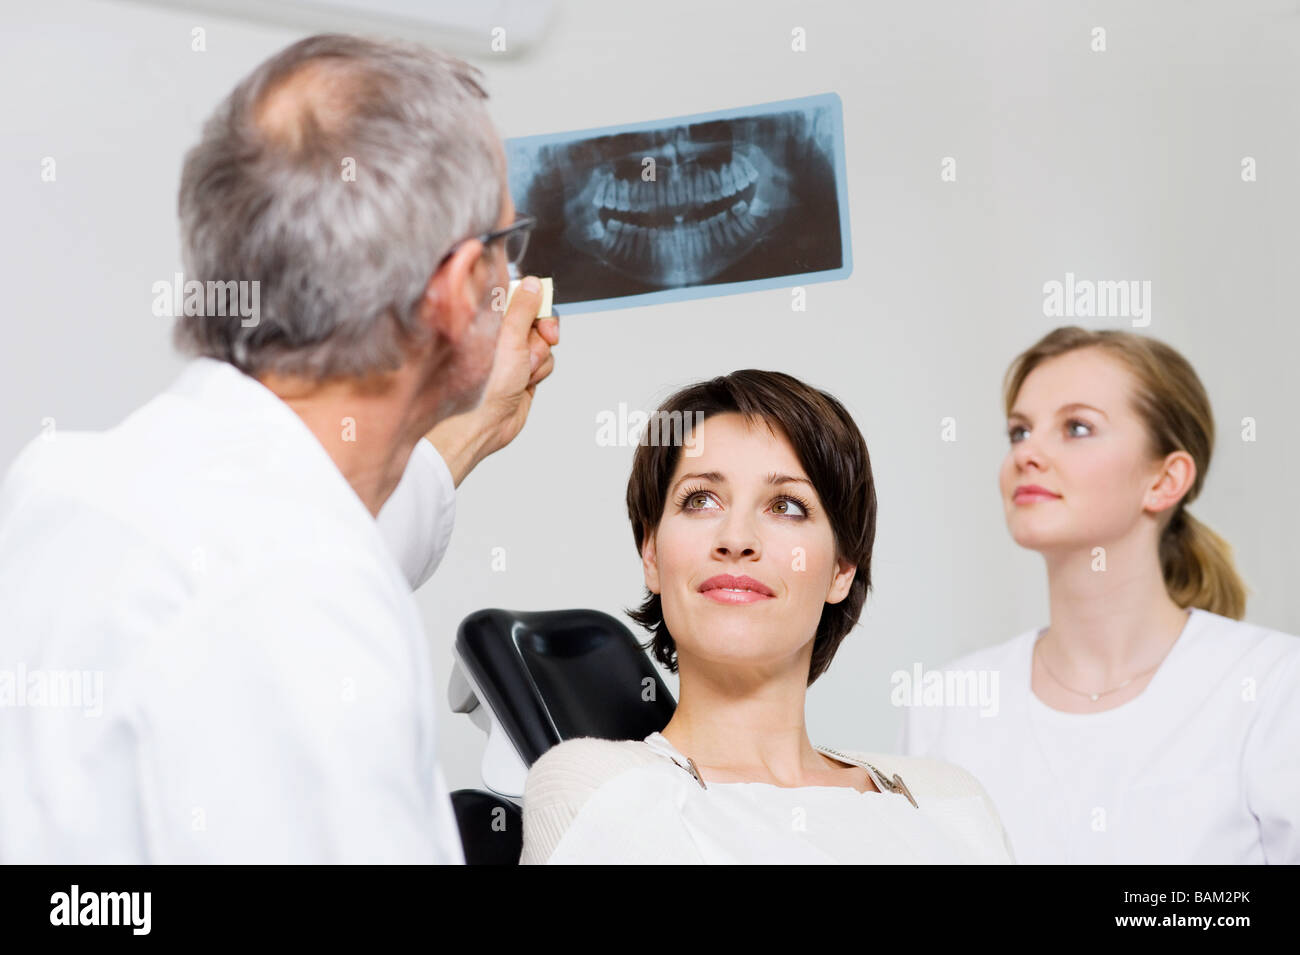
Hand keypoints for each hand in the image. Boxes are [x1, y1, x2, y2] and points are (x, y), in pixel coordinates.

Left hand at [426, 277, 558, 486]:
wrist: (483, 425)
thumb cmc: (484, 386)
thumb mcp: (509, 339)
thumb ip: (523, 308)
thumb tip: (534, 284)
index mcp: (487, 319)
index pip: (516, 295)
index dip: (533, 300)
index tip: (539, 308)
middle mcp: (499, 334)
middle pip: (536, 316)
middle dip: (542, 331)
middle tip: (544, 337)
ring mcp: (512, 353)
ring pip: (543, 341)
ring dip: (539, 356)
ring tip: (523, 371)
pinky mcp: (523, 371)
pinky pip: (546, 361)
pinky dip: (541, 371)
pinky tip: (525, 382)